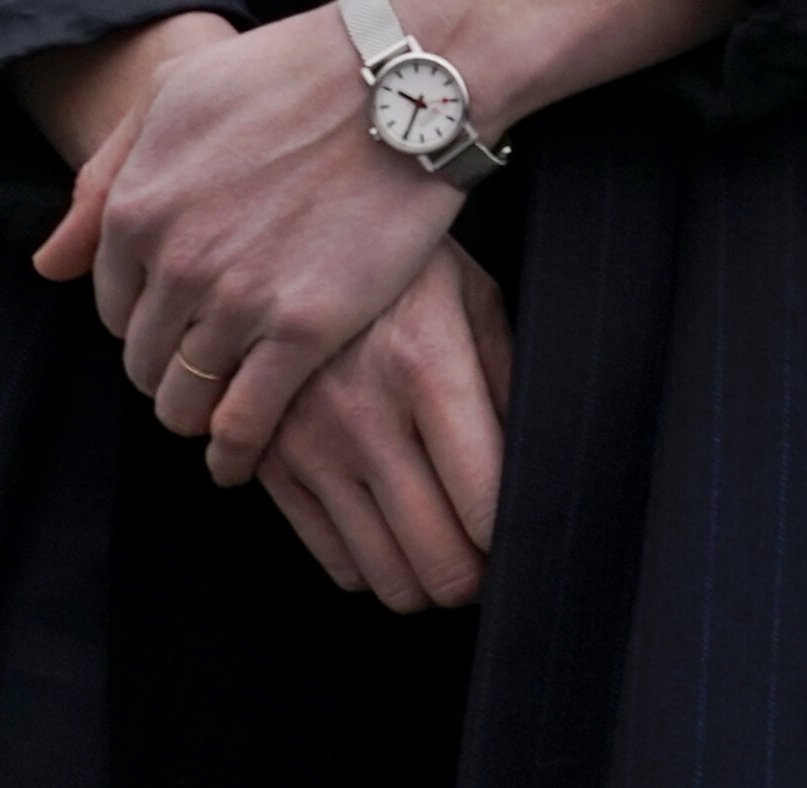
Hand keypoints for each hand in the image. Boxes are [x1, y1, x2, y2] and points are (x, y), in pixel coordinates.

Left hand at [34, 3, 462, 478]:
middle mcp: (176, 260)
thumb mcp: (174, 94)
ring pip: (183, 400)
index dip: (141, 316)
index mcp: (137, 205)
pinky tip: (239, 459)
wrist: (401, 82)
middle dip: (163, 367)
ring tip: (218, 410)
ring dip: (195, 412)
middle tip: (200, 363)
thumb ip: (103, 176)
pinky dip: (235, 451)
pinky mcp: (303, 330)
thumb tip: (50, 264)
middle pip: (142, 358)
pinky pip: (245, 422)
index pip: (110, 303)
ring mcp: (239, 299)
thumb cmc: (291, 73)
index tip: (174, 318)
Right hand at [257, 241, 515, 609]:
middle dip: (475, 579)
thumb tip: (538, 469)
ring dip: (425, 581)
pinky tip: (390, 530)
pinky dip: (370, 564)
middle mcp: (363, 414)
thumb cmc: (402, 262)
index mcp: (427, 366)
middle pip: (438, 562)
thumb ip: (507, 380)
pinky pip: (331, 558)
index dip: (515, 543)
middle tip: (488, 560)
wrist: (283, 225)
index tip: (523, 540)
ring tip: (444, 550)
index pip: (487, 505)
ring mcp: (307, 442)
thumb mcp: (473, 295)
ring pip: (384, 576)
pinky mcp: (268, 459)